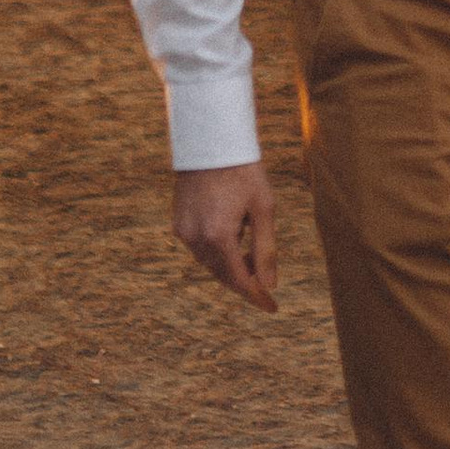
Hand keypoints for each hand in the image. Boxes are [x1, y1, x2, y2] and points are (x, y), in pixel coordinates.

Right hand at [173, 161, 279, 310]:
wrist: (211, 141)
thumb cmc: (243, 170)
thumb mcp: (263, 208)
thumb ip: (266, 249)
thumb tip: (269, 285)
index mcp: (219, 236)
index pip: (239, 280)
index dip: (256, 296)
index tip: (272, 307)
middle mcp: (196, 238)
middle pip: (224, 274)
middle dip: (245, 281)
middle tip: (265, 282)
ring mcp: (183, 232)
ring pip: (210, 263)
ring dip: (231, 265)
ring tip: (252, 254)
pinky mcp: (178, 223)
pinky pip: (200, 248)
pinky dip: (217, 251)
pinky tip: (233, 237)